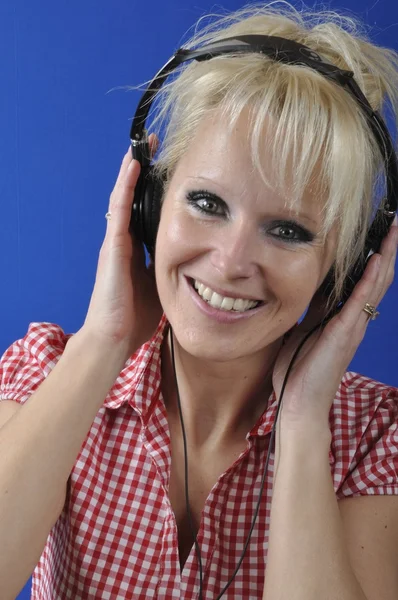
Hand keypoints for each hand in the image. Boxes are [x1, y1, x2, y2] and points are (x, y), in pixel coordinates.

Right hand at [82, 136, 162, 362]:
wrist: (115, 336)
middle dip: (142, 171)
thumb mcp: (161, 284)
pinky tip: (133, 165)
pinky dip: (125, 185)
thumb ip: (171, 266)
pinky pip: (119, 209)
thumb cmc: (135, 315)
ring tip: (143, 145)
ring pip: (123, 196)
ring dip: (132, 169)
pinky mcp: (112, 246)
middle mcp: (123, 240)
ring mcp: (115, 241)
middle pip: (132, 198)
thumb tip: (194, 257)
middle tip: (154, 145)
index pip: (143, 211)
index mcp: (134, 249)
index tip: (167, 168)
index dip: (151, 189)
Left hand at [272, 217, 397, 429]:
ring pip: (375, 284)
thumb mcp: (304, 329)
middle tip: (393, 221)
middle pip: (376, 276)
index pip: (362, 279)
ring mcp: (352, 325)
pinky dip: (370, 279)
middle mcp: (353, 318)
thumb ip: (313, 309)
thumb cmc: (299, 370)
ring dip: (385, 256)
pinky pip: (360, 301)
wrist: (299, 402)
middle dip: (385, 247)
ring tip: (393, 230)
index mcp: (342, 316)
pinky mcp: (344, 333)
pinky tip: (377, 260)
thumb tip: (313, 288)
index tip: (374, 230)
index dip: (371, 254)